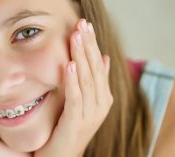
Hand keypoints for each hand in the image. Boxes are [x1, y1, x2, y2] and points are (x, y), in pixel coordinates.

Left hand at [34, 19, 112, 156]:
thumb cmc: (70, 127)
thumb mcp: (83, 101)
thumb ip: (94, 81)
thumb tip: (105, 58)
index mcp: (103, 98)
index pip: (99, 66)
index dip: (93, 45)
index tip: (86, 26)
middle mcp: (101, 105)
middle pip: (95, 70)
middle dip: (88, 46)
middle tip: (82, 24)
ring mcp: (91, 116)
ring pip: (88, 82)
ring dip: (82, 58)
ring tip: (76, 37)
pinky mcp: (77, 124)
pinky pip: (76, 99)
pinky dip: (73, 82)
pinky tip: (70, 65)